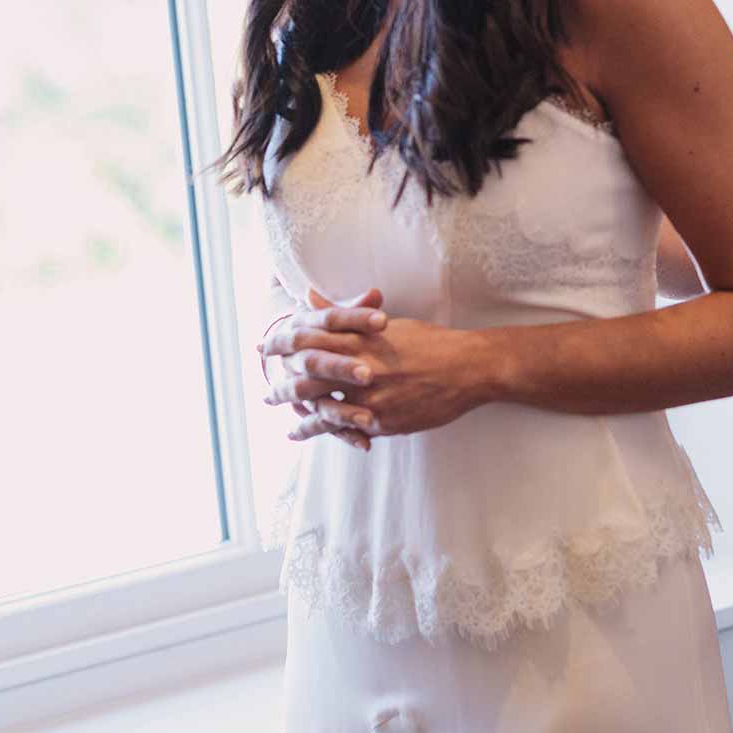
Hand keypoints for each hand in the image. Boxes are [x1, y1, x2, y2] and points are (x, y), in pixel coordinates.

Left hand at [260, 304, 498, 441]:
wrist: (468, 369)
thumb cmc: (430, 342)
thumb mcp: (385, 324)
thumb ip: (346, 316)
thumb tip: (311, 297)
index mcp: (361, 339)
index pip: (309, 339)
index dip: (282, 344)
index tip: (264, 348)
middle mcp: (361, 367)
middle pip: (308, 377)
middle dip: (282, 387)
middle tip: (266, 394)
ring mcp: (371, 397)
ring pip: (322, 409)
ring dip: (299, 417)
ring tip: (287, 426)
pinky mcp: (383, 421)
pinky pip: (346, 430)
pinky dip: (325, 433)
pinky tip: (309, 436)